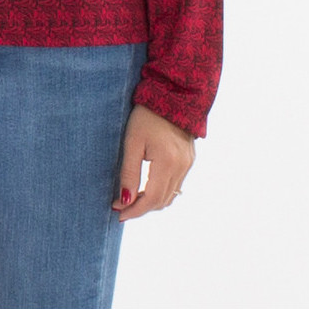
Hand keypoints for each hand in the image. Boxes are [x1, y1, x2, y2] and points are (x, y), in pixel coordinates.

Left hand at [112, 104, 194, 220]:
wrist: (172, 94)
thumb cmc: (146, 116)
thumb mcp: (132, 142)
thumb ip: (129, 173)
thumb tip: (125, 201)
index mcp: (167, 162)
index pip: (152, 199)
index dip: (135, 210)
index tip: (119, 214)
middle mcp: (182, 167)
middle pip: (162, 201)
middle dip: (141, 208)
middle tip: (121, 207)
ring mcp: (188, 164)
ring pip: (170, 195)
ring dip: (151, 201)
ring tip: (132, 198)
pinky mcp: (189, 159)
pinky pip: (176, 185)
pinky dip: (161, 191)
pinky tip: (147, 187)